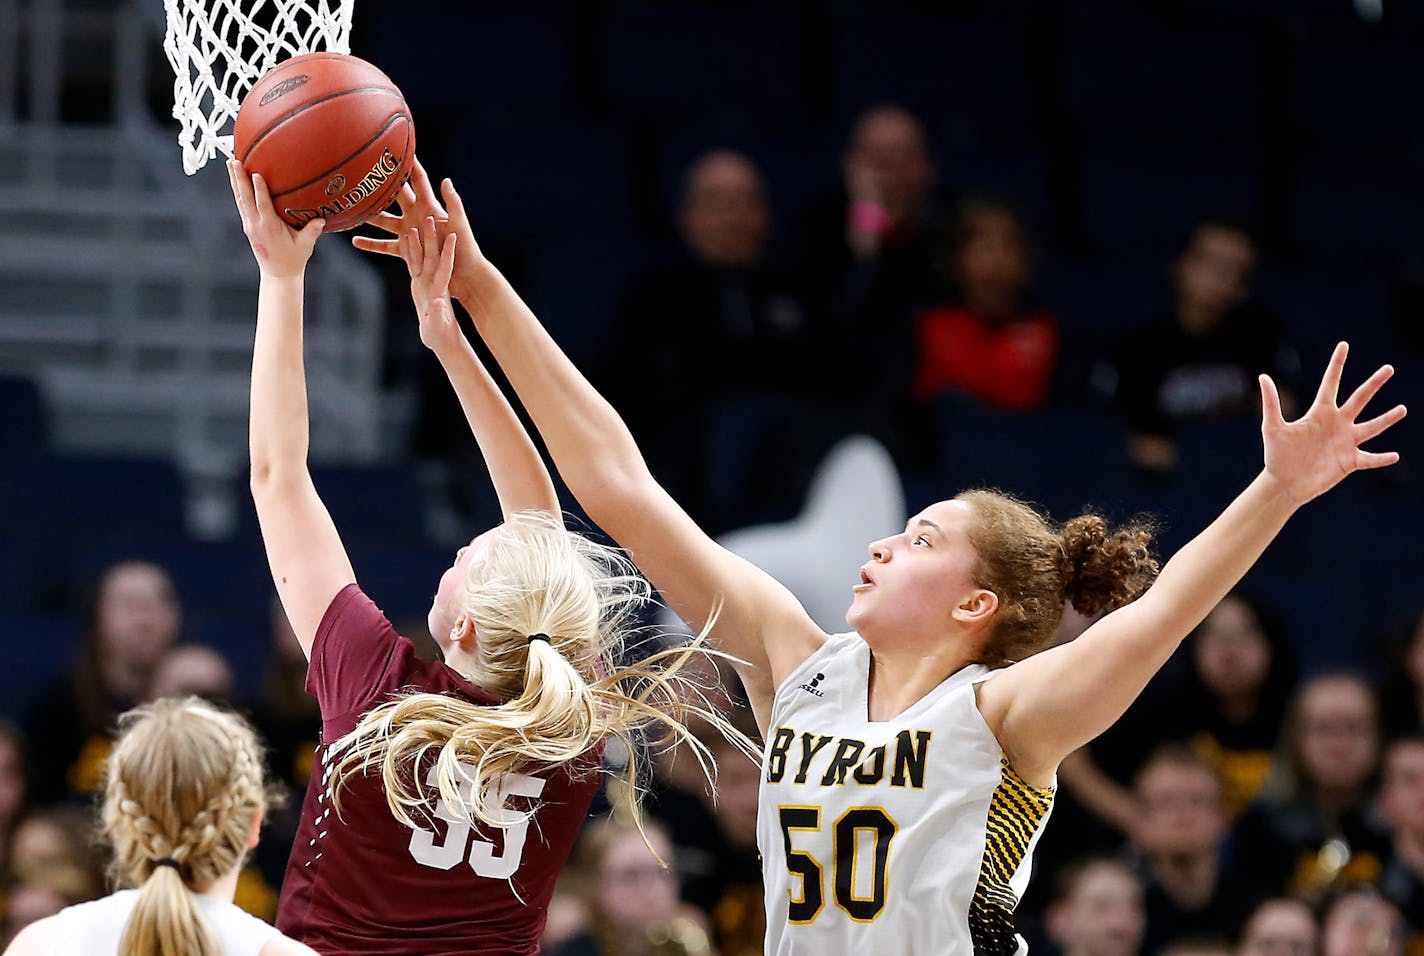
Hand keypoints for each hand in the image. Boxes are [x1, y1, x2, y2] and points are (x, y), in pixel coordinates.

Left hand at [227, 159, 323, 277]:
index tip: (256, 174)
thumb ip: (311, 232)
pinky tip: (236, 179)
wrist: (278, 274)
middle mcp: (256, 225)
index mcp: (269, 228)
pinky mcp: (248, 225)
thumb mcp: (305, 246)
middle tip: (234, 161)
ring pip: (240, 199)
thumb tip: (321, 219)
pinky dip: (238, 190)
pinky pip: (241, 204)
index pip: (262, 205)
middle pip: (245, 198)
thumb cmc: (293, 259)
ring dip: (235, 180)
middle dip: (239, 178)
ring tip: (230, 163)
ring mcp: (250, 225)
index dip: (259, 189)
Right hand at [352, 157, 485, 300]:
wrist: (464, 275)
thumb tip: (445, 180)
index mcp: (430, 207)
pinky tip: (354, 241)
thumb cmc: (465, 248)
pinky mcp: (407, 251)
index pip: (417, 180)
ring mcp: (410, 233)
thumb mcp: (459, 224)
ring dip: (369, 214)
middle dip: (380, 183)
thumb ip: (453, 203)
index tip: (396, 145)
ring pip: (384, 220)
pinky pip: (385, 246)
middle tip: (362, 170)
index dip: (408, 163)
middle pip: (394, 196)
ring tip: (351, 206)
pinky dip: (370, 244)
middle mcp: (416, 216)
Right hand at [402, 216, 462, 356]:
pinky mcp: (419, 284)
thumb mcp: (438, 326)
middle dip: (431, 238)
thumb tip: (437, 303)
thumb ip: (437, 314)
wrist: (441, 339)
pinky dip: (409, 249)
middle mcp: (434, 281)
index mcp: (441, 289)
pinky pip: (412, 263)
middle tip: (430, 217)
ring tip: (414, 222)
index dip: (448, 252)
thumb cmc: (440, 335)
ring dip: (419, 240)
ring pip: (421, 256)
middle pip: (432, 256)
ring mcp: (426, 281)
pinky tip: (405, 236)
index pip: (445, 267)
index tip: (452, 236)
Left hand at [1260, 342, 1406, 505]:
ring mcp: (1345, 442)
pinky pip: (1370, 458)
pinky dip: (1382, 458)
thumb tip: (1263, 376)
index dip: (1337, 364)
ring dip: (1387, 419)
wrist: (1284, 483)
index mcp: (1319, 413)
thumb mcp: (1272, 427)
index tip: (1344, 345)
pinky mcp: (1349, 462)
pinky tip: (1394, 456)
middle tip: (1388, 368)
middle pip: (1359, 399)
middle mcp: (1336, 423)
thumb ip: (1271, 403)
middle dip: (1373, 384)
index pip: (1331, 383)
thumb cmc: (1276, 455)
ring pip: (1372, 427)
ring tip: (1402, 409)